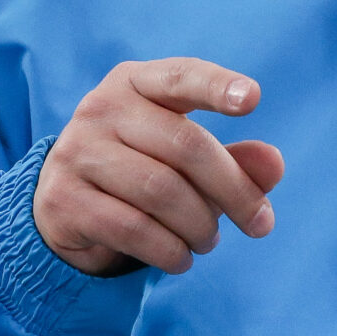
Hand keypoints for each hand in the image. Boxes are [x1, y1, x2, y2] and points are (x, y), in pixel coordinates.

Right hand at [32, 58, 283, 276]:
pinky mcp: (63, 199)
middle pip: (184, 145)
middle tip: (261, 224)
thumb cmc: (140, 169)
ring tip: (210, 240)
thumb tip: (274, 165)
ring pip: (160, 191)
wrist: (62, 205)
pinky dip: (170, 250)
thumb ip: (232, 160)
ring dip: (200, 226)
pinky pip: (132, 228)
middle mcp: (100, 108)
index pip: (180, 77)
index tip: (253, 98)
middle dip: (234, 190)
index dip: (216, 86)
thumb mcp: (184, 158)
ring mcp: (76, 152)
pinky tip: (181, 258)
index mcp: (134, 83)